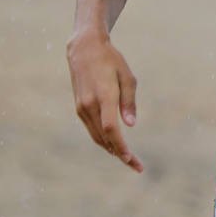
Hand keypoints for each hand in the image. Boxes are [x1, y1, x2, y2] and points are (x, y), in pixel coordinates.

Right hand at [66, 31, 143, 172]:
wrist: (84, 49)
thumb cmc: (111, 60)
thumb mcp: (127, 76)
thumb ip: (129, 102)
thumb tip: (130, 125)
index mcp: (104, 96)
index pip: (110, 128)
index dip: (121, 146)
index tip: (131, 159)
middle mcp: (89, 105)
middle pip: (104, 137)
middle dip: (120, 154)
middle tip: (137, 166)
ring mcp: (82, 108)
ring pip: (97, 136)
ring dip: (111, 149)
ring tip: (128, 160)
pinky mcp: (79, 108)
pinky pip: (92, 129)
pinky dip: (103, 139)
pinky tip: (114, 145)